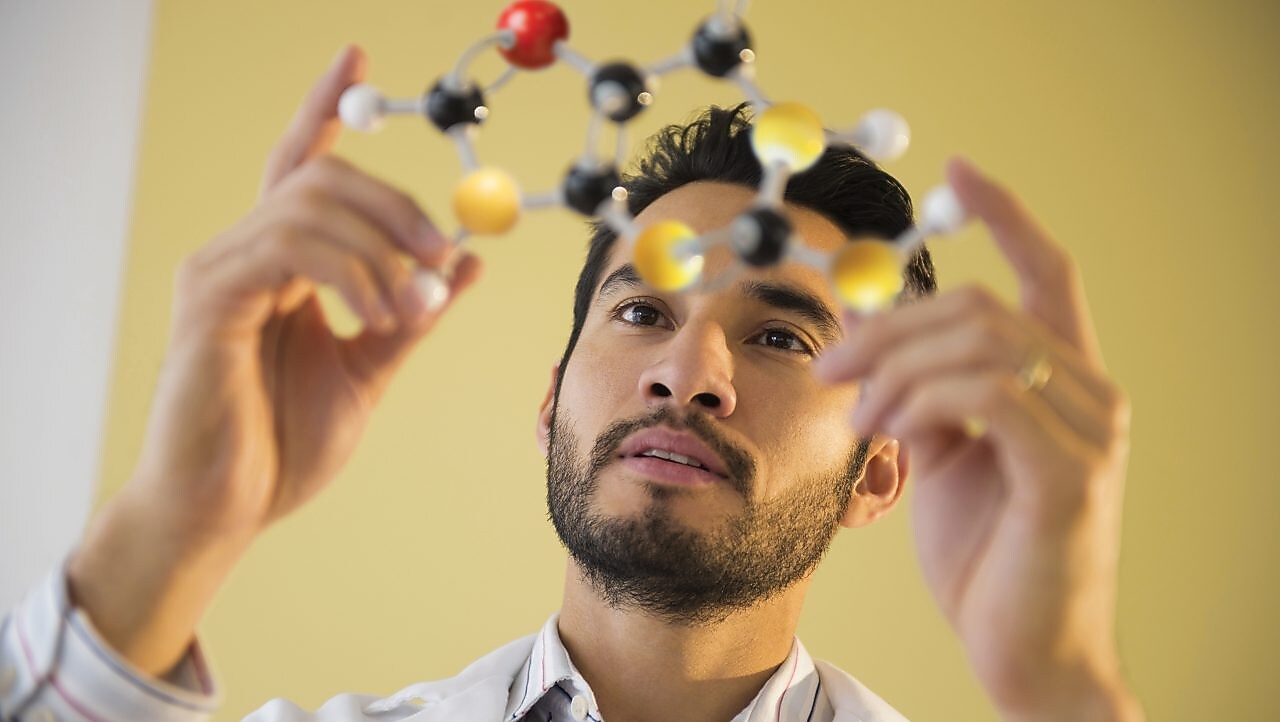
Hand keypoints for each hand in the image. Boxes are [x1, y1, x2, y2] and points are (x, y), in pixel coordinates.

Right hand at [68, 45, 480, 675]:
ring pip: (309, 203)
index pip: (302, 164)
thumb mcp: (371, 367)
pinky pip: (290, 247)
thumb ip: (413, 312)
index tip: (357, 54)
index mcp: (282, 264)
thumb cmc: (283, 445)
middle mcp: (244, 252)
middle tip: (442, 252)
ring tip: (409, 311)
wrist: (227, 510)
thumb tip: (467, 261)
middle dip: (394, 202)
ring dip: (382, 249)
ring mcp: (221, 270)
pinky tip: (375, 314)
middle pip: (319, 173)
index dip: (327, 106)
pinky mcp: (209, 298)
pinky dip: (351, 271)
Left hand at [816, 158, 1142, 720]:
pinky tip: (890, 430)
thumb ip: (920, 393)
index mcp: (1062, 381)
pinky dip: (921, 399)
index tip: (958, 172)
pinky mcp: (1070, 471)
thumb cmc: (985, 554)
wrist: (1020, 649)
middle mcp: (1091, 392)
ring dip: (895, 366)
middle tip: (831, 365)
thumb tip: (871, 341)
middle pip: (982, 304)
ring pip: (980, 340)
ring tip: (858, 416)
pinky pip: (986, 394)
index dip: (1005, 213)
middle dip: (891, 325)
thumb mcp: (941, 456)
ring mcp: (1090, 430)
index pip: (1046, 272)